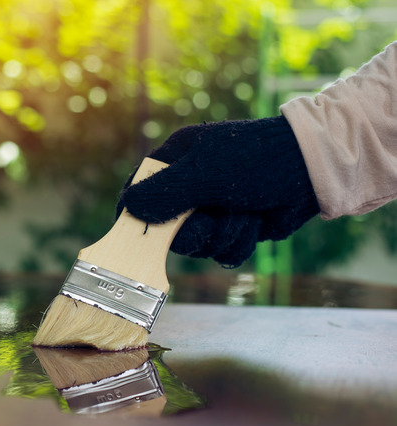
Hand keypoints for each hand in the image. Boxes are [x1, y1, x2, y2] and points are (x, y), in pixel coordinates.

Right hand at [116, 116, 319, 266]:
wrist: (313, 172)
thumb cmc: (257, 160)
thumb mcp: (204, 173)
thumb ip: (164, 193)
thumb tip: (128, 208)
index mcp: (176, 159)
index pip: (140, 187)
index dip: (134, 211)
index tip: (131, 233)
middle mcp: (189, 184)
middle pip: (166, 227)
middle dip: (193, 231)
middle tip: (209, 221)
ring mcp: (212, 207)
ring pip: (196, 244)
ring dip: (222, 235)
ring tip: (243, 214)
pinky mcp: (232, 226)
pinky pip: (220, 250)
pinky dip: (238, 242)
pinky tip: (255, 223)